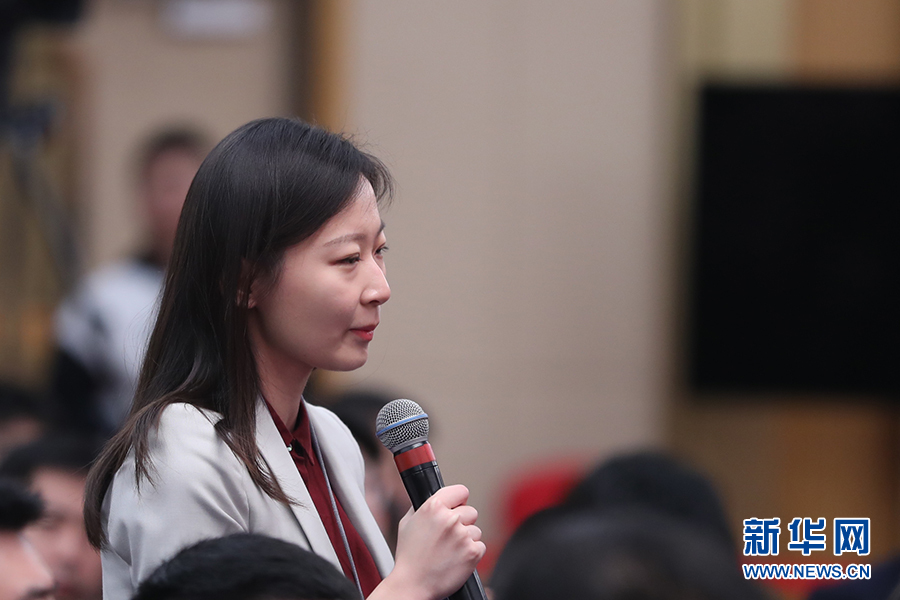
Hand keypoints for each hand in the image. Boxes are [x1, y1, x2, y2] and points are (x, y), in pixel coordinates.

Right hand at [385, 484, 485, 599]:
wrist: (412, 585)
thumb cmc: (409, 556)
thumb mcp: (407, 523)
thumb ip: (422, 507)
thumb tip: (435, 499)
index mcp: (434, 507)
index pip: (461, 491)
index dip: (458, 500)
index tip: (456, 507)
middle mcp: (450, 518)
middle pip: (471, 511)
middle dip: (462, 522)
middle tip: (448, 536)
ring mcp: (462, 535)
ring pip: (476, 530)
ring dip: (466, 539)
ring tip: (449, 550)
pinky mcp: (472, 552)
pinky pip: (480, 546)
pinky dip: (471, 553)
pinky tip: (456, 559)